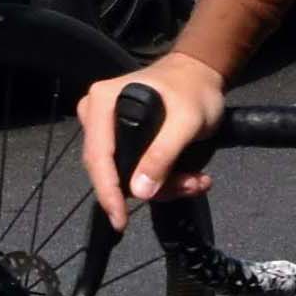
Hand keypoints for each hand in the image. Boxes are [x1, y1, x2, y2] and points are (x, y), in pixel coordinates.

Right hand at [79, 55, 224, 233]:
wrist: (201, 75)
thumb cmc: (193, 90)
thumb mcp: (186, 121)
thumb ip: (163, 153)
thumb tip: (138, 192)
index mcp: (102, 103)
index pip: (97, 156)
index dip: (107, 192)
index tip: (120, 220)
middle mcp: (95, 115)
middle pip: (110, 170)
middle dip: (150, 187)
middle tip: (188, 186)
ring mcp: (105, 128)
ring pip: (125, 175)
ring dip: (163, 186)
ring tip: (196, 180)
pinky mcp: (119, 139)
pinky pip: (133, 170)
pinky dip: (162, 180)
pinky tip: (189, 177)